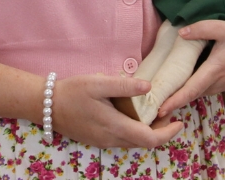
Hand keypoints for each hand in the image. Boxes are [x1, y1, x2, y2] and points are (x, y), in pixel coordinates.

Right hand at [52, 73, 184, 148]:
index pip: (150, 139)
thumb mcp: (98, 83)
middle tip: (167, 110)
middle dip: (161, 130)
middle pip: (144, 142)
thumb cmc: (72, 92)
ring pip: (133, 142)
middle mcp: (111, 140)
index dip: (168, 133)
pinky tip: (133, 114)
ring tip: (154, 111)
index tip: (179, 121)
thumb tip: (149, 87)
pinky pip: (123, 140)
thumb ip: (124, 86)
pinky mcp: (97, 140)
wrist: (45, 105)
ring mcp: (103, 142)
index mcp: (115, 127)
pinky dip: (135, 130)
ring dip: (147, 131)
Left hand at [155, 20, 224, 118]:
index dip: (175, 100)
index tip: (160, 109)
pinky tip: (180, 88)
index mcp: (214, 70)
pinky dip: (190, 92)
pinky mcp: (223, 85)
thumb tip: (181, 32)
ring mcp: (221, 86)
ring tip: (161, 100)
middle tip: (152, 109)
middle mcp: (216, 82)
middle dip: (172, 103)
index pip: (191, 89)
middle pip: (190, 95)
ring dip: (181, 98)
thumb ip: (203, 28)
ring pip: (197, 93)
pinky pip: (203, 90)